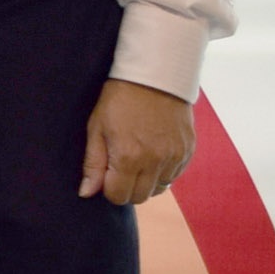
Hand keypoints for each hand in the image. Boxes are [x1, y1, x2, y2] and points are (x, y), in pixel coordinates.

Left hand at [81, 78, 193, 204]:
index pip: (118, 196)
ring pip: (159, 189)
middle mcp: (155, 161)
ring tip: (138, 159)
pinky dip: (163, 172)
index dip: (108, 189)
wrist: (154, 76)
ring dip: (146, 181)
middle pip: (140, 197)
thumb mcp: (97, 128)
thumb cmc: (119, 100)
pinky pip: (175, 176)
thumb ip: (93, 164)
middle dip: (127, 188)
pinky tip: (154, 154)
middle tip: (120, 168)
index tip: (106, 174)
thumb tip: (86, 193)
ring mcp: (175, 157)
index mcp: (129, 157)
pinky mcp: (188, 150)